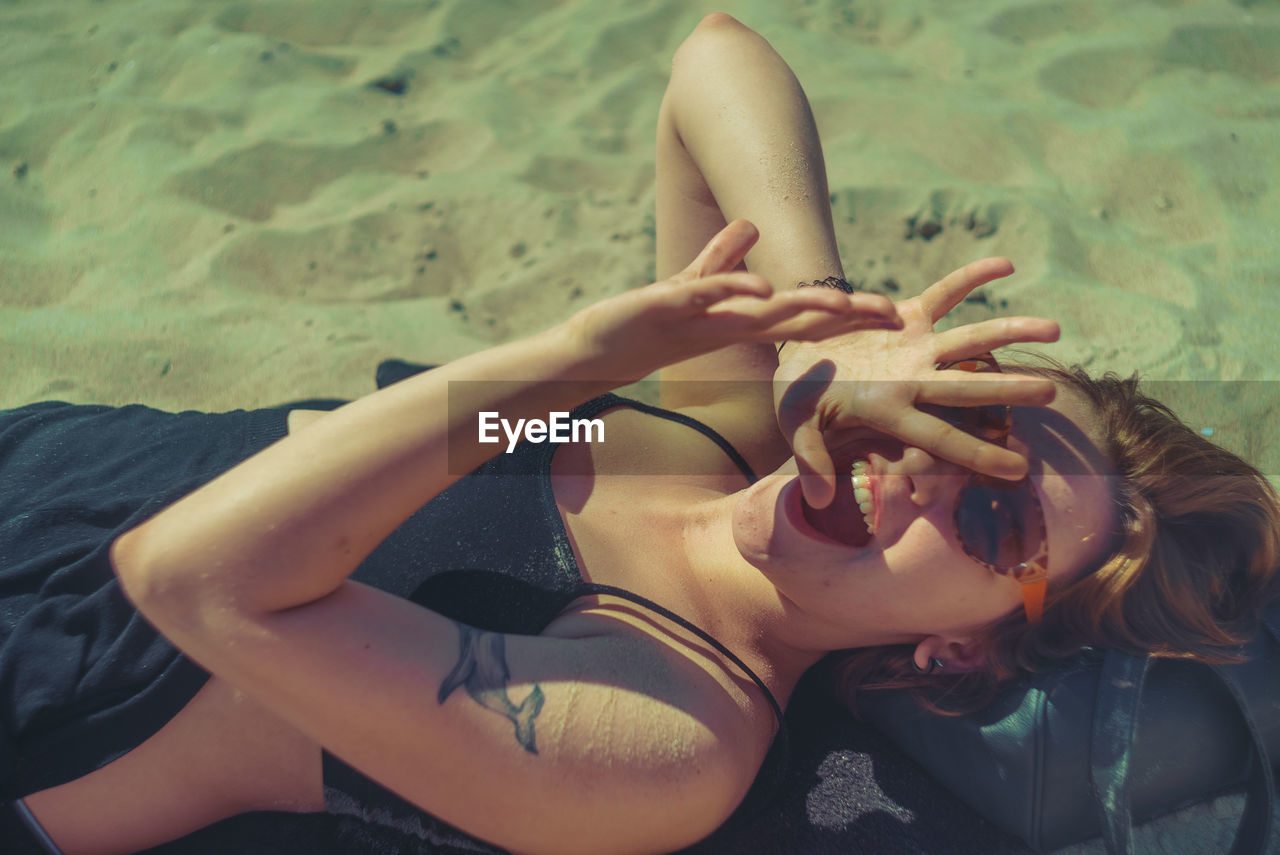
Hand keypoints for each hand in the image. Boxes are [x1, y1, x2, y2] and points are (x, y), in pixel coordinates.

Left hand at [562, 219, 900, 383]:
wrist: (593, 349)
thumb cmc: (645, 323)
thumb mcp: (691, 283)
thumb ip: (722, 257)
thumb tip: (752, 226)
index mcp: (740, 321)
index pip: (803, 318)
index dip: (846, 315)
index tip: (895, 315)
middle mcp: (729, 327)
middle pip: (796, 321)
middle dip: (844, 318)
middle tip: (893, 317)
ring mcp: (701, 321)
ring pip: (762, 315)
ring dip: (803, 310)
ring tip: (842, 306)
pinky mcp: (669, 309)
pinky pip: (708, 299)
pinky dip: (735, 291)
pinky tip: (762, 289)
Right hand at [774, 257, 1059, 507]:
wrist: (797, 355)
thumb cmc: (797, 399)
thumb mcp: (796, 426)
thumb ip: (810, 459)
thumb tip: (816, 501)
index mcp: (890, 411)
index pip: (941, 439)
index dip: (978, 454)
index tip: (1020, 470)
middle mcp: (912, 380)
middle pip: (968, 387)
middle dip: (1008, 390)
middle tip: (1052, 392)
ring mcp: (914, 346)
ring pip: (970, 338)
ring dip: (1010, 331)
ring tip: (1056, 328)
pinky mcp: (907, 314)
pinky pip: (945, 292)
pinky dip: (973, 278)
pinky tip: (1008, 265)